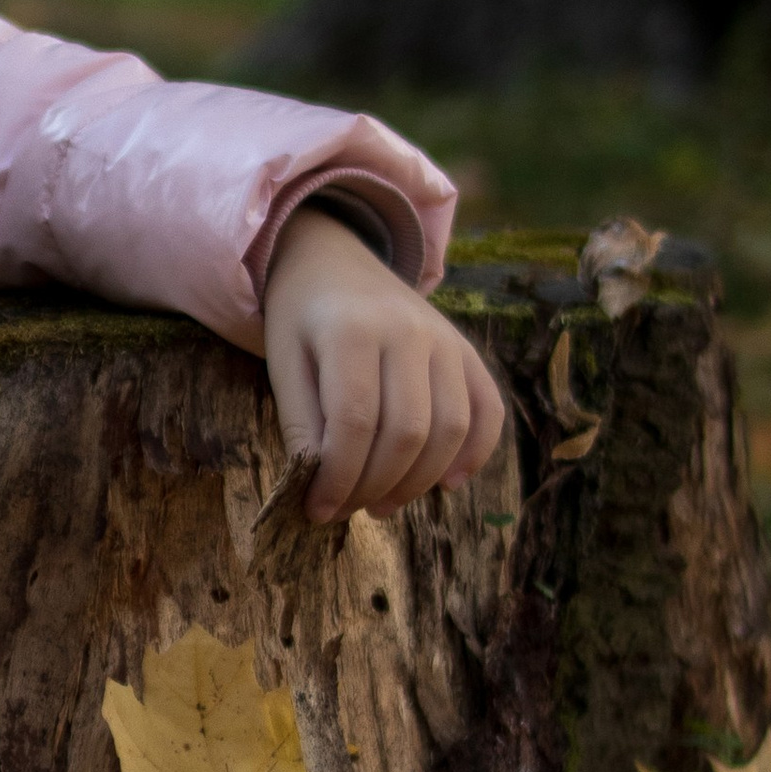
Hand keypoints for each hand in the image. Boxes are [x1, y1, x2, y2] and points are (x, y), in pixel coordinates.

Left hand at [260, 203, 504, 521]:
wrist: (334, 260)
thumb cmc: (301, 319)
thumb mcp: (283, 362)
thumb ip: (302, 422)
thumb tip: (322, 486)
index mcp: (352, 331)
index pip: (354, 424)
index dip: (338, 479)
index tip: (318, 511)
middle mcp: (408, 332)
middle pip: (406, 433)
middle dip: (375, 486)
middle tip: (347, 509)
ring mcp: (446, 339)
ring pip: (450, 429)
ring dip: (419, 482)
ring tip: (382, 504)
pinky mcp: (466, 351)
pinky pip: (487, 409)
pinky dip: (475, 454)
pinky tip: (446, 484)